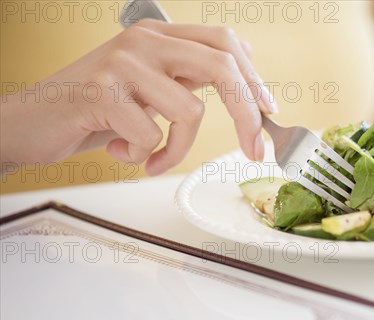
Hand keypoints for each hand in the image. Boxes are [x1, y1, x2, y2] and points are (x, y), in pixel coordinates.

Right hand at [0, 19, 276, 174]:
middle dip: (247, 116)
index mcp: (160, 36)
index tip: (268, 113)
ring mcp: (122, 62)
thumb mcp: (149, 87)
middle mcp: (144, 41)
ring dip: (176, 149)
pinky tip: (120, 150)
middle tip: (255, 151)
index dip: (254, 78)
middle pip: (221, 67)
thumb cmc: (95, 109)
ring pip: (189, 111)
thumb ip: (189, 76)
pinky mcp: (101, 91)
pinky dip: (143, 156)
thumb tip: (242, 73)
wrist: (34, 122)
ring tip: (149, 156)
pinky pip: (151, 135)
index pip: (224, 43)